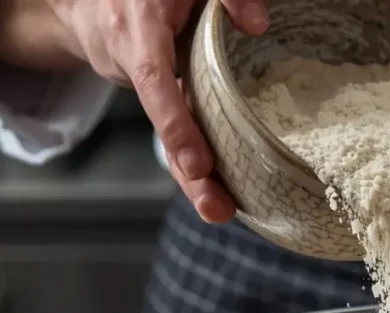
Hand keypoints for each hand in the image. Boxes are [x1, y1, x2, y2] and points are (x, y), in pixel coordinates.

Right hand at [45, 0, 270, 222]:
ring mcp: (135, 76)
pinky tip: (213, 187)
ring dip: (190, 176)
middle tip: (216, 210)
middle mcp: (131, 57)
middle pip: (160, 123)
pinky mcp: (145, 89)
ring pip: (163, 131)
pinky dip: (188, 153)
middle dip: (187, 173)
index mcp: (140, 27)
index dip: (175, 125)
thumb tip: (258, 25)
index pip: (155, 81)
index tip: (198, 165)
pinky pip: (167, 123)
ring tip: (219, 210)